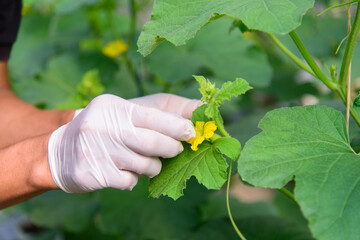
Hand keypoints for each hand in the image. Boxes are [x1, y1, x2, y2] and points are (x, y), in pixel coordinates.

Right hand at [48, 94, 201, 192]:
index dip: (177, 126)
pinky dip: (134, 179)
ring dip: (153, 166)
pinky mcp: (93, 173)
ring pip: (144, 165)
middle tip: (176, 149)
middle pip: (152, 143)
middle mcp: (103, 127)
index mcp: (115, 108)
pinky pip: (129, 181)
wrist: (62, 148)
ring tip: (147, 162)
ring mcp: (97, 151)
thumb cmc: (109, 127)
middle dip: (171, 148)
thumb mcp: (129, 111)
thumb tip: (202, 108)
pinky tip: (125, 171)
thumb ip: (164, 110)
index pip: (154, 117)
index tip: (191, 132)